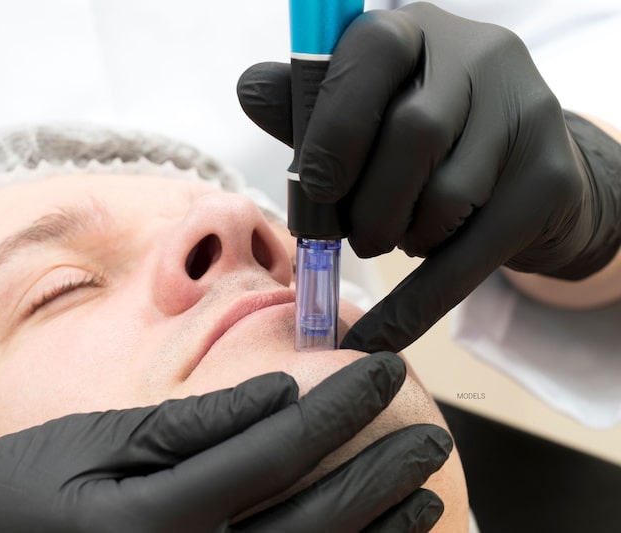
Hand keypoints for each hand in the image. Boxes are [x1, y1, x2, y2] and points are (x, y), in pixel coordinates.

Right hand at [0, 352, 451, 531]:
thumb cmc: (10, 491)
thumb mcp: (90, 442)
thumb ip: (189, 425)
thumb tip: (277, 396)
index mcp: (157, 520)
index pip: (277, 451)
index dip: (340, 406)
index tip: (385, 371)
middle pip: (313, 523)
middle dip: (382, 476)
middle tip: (431, 437)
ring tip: (425, 501)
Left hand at [238, 2, 620, 351]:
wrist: (521, 175)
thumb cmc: (419, 145)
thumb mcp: (363, 118)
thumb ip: (310, 110)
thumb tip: (250, 89)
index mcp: (419, 32)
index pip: (373, 52)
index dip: (335, 127)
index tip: (316, 187)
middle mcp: (481, 58)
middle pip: (416, 134)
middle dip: (368, 204)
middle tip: (353, 235)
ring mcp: (527, 116)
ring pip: (445, 196)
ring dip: (401, 237)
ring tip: (398, 236)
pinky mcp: (550, 181)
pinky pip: (470, 257)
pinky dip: (414, 306)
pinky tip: (379, 337)